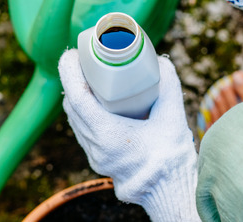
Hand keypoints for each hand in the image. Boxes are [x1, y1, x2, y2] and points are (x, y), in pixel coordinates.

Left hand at [59, 50, 199, 221]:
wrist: (169, 189)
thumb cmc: (170, 156)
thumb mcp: (173, 116)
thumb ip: (168, 86)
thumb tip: (160, 62)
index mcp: (107, 135)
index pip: (77, 97)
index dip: (70, 72)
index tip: (73, 54)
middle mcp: (95, 146)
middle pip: (72, 107)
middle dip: (73, 80)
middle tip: (85, 61)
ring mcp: (95, 155)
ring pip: (75, 120)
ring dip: (77, 97)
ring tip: (90, 78)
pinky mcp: (99, 160)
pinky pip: (83, 130)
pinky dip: (85, 112)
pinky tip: (97, 103)